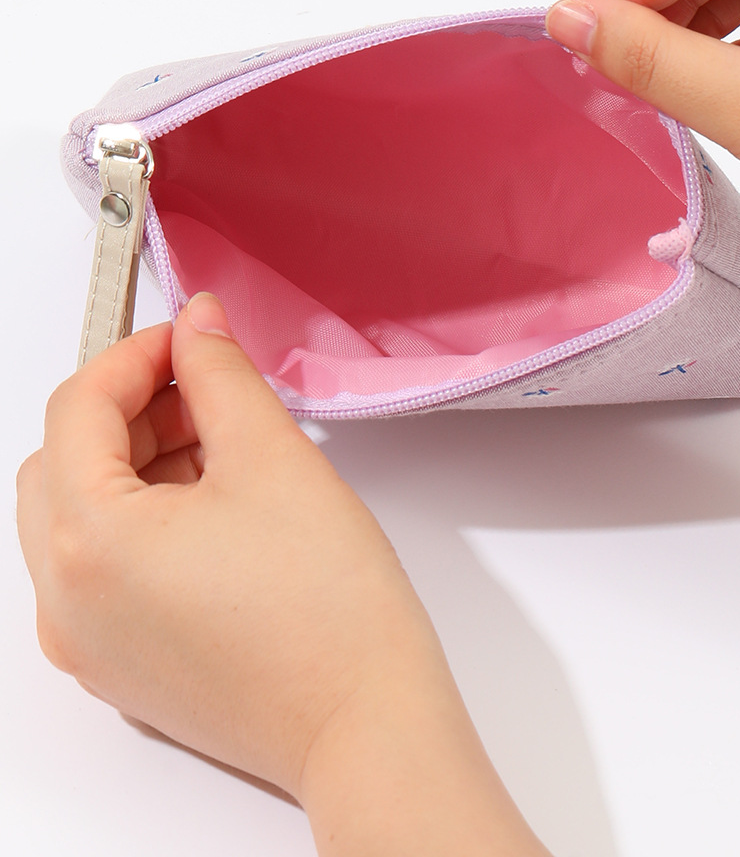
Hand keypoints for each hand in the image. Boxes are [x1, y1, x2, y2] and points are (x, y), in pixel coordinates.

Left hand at [17, 296, 549, 855]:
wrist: (366, 722)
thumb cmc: (328, 612)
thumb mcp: (272, 457)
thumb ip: (220, 374)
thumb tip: (196, 327)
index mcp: (88, 544)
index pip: (76, 409)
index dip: (135, 356)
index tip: (187, 339)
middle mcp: (66, 602)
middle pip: (62, 463)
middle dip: (128, 409)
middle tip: (200, 386)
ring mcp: (88, 643)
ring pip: (78, 518)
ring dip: (134, 463)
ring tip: (219, 446)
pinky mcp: (120, 666)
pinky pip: (101, 569)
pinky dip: (139, 520)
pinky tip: (213, 506)